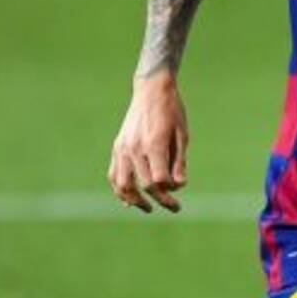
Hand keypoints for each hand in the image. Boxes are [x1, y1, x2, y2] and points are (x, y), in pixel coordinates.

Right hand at [108, 73, 188, 212]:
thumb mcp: (182, 135)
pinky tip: (129, 200)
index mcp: (154, 144)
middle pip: (143, 185)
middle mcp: (135, 148)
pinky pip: (114, 175)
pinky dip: (120, 190)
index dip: (169, 193)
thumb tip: (178, 186)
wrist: (152, 90)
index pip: (158, 180)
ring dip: (134, 201)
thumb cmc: (172, 112)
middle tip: (172, 207)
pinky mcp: (117, 147)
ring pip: (123, 185)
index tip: (178, 197)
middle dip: (159, 199)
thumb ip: (179, 162)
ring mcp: (123, 148)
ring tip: (148, 207)